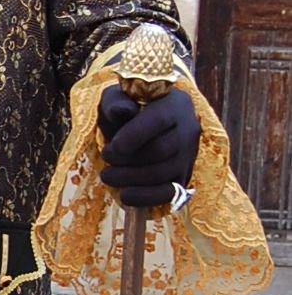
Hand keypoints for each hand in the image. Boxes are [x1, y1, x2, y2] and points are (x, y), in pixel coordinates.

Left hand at [98, 84, 200, 207]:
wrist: (142, 124)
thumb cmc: (128, 108)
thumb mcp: (118, 96)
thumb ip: (116, 101)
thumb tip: (119, 111)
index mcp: (174, 104)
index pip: (159, 120)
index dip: (135, 135)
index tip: (113, 146)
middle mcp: (188, 129)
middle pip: (160, 150)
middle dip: (127, 159)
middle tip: (106, 157)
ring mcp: (188, 156)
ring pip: (162, 173)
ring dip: (130, 178)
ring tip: (108, 175)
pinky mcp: (183, 177)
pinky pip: (169, 193)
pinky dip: (146, 198)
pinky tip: (125, 195)